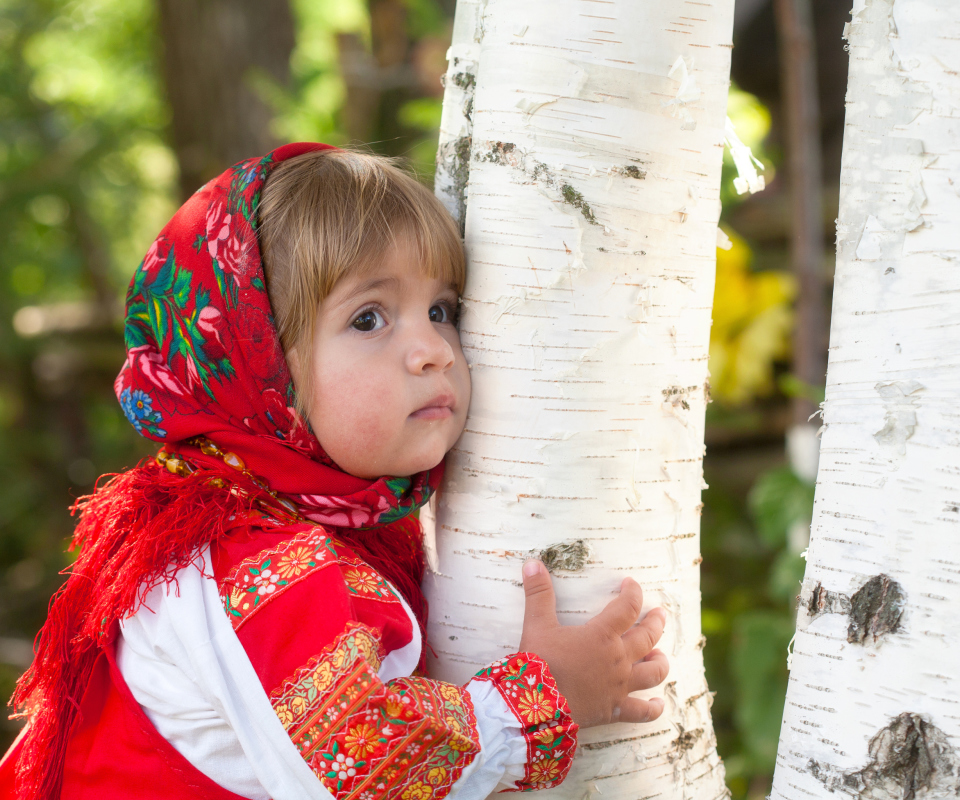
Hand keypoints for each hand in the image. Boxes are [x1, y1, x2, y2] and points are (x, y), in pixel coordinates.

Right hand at [517, 560, 668, 727]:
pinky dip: (653, 708)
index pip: (627, 607)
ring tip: (659, 655)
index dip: (633, 593)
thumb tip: (533, 562)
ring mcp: (619, 685)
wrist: (537, 706)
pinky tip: (658, 704)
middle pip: (647, 637)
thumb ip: (538, 593)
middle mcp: (617, 658)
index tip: (631, 584)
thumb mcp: (536, 623)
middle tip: (659, 614)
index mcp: (602, 634)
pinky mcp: (615, 709)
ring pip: (653, 672)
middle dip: (655, 623)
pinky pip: (642, 711)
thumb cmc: (538, 662)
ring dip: (660, 662)